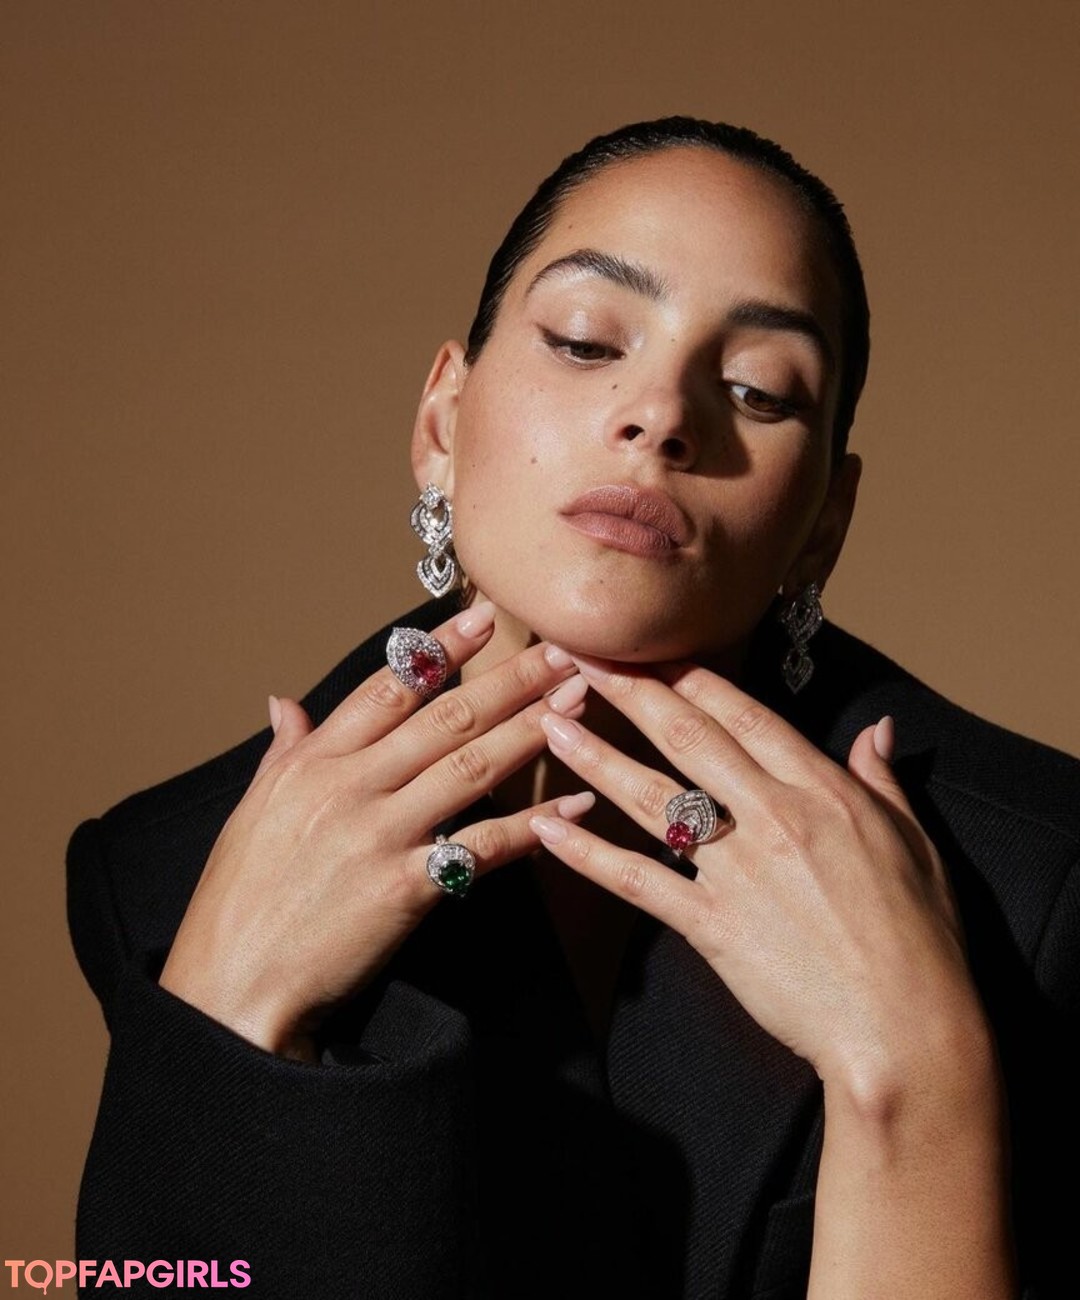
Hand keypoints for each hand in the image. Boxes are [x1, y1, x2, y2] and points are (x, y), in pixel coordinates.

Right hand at [159, 602, 591, 1059]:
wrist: (232, 985)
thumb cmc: (241, 900)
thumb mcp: (253, 812)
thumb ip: (282, 752)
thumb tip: (283, 702)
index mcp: (312, 762)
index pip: (388, 687)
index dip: (442, 647)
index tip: (486, 614)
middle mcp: (348, 786)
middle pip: (444, 717)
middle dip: (510, 679)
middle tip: (563, 650)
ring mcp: (377, 835)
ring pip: (469, 767)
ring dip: (530, 731)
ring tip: (577, 703)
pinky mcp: (404, 889)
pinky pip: (480, 847)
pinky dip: (532, 825)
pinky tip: (574, 804)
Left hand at [530, 656, 987, 1094]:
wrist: (904, 1028)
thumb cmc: (921, 938)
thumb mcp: (915, 842)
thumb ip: (883, 779)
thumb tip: (876, 730)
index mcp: (821, 790)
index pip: (743, 714)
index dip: (690, 677)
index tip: (650, 650)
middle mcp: (772, 817)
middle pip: (686, 738)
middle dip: (630, 691)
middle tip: (581, 657)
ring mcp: (736, 870)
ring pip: (651, 798)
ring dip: (595, 757)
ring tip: (549, 725)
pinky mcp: (711, 925)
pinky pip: (638, 881)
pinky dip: (590, 855)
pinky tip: (549, 831)